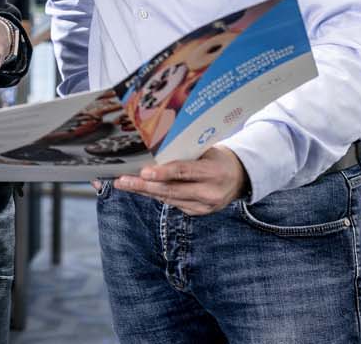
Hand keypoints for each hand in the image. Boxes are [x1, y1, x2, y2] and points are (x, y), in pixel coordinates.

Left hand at [113, 146, 248, 215]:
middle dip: (144, 185)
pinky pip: (172, 202)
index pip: (184, 172)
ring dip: (144, 191)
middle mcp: (209, 193)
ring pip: (168, 198)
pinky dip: (155, 195)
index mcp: (213, 172)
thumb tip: (155, 148)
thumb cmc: (216, 157)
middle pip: (171, 190)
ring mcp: (203, 207)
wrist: (238, 178)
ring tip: (124, 184)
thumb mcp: (207, 149)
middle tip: (123, 181)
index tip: (144, 172)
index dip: (163, 173)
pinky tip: (141, 188)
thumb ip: (185, 152)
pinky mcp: (197, 213)